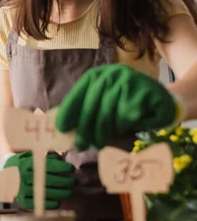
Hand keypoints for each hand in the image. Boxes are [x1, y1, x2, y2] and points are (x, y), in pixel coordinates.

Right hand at [4, 152, 76, 209]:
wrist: (5, 174)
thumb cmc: (22, 163)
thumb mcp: (30, 156)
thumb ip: (44, 157)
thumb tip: (61, 159)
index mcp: (25, 164)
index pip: (46, 165)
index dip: (61, 167)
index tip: (72, 168)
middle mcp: (22, 176)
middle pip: (48, 180)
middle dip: (64, 181)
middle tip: (75, 182)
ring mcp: (21, 189)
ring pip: (44, 192)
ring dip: (60, 193)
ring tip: (70, 192)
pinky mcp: (21, 200)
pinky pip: (37, 204)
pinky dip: (48, 204)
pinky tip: (58, 202)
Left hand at [56, 64, 177, 150]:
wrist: (158, 99)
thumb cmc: (123, 103)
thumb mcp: (102, 101)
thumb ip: (84, 109)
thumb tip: (61, 126)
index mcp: (96, 75)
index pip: (78, 93)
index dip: (69, 111)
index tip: (62, 128)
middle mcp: (111, 74)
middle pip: (92, 106)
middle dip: (85, 129)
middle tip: (80, 146)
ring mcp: (129, 81)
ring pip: (109, 114)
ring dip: (103, 133)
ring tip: (99, 143)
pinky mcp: (145, 92)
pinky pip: (127, 117)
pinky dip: (122, 127)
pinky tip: (122, 129)